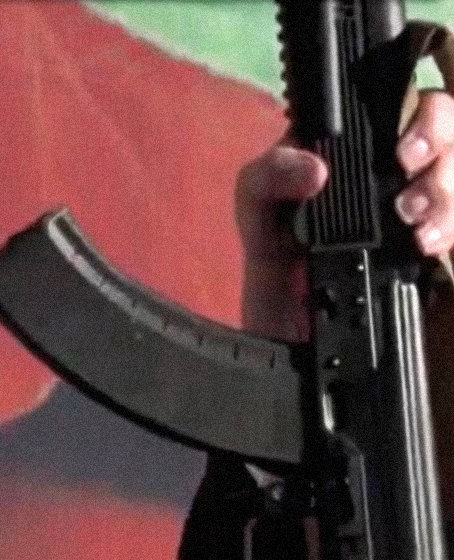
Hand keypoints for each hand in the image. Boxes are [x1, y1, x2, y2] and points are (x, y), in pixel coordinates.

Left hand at [236, 90, 453, 339]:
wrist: (285, 325)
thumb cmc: (272, 254)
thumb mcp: (255, 205)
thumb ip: (269, 174)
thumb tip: (316, 170)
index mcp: (356, 146)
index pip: (406, 104)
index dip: (418, 115)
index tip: (402, 149)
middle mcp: (395, 168)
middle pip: (447, 129)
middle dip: (440, 143)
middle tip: (409, 168)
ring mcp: (416, 203)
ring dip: (446, 190)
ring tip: (414, 220)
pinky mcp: (427, 244)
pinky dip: (449, 228)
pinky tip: (425, 243)